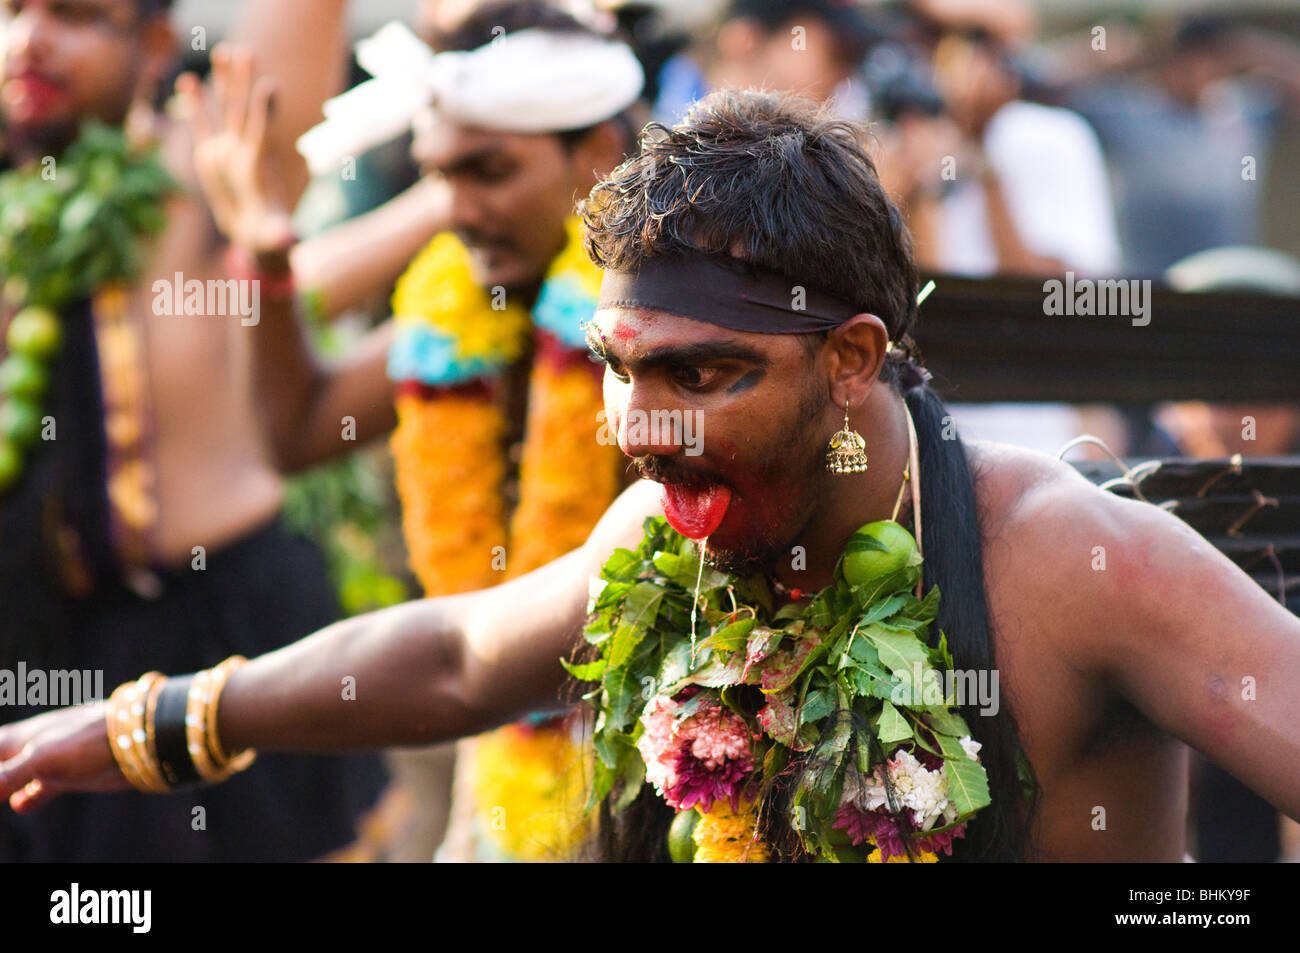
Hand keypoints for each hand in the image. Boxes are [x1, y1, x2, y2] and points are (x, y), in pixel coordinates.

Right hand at [0, 702, 130, 811]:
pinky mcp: (71, 777)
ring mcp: (54, 762)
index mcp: (21, 738)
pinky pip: (41, 788)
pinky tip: (20, 805)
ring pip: (20, 776)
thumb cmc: (87, 741)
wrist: (136, 739)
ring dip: (6, 787)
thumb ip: (10, 775)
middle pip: (4, 762)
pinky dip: (28, 797)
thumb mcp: (43, 758)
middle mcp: (34, 749)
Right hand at [177, 46, 295, 263]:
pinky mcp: (210, 156)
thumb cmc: (270, 235)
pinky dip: (196, 103)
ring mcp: (226, 150)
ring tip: (222, 51)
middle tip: (245, 52)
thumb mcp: (277, 236)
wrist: (255, 233)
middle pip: (243, 110)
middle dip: (243, 82)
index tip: (271, 84)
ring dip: (223, 82)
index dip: (265, 109)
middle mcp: (243, 150)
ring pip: (224, 110)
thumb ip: (282, 234)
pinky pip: (201, 125)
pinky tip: (188, 79)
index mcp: (260, 164)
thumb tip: (290, 240)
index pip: (263, 131)